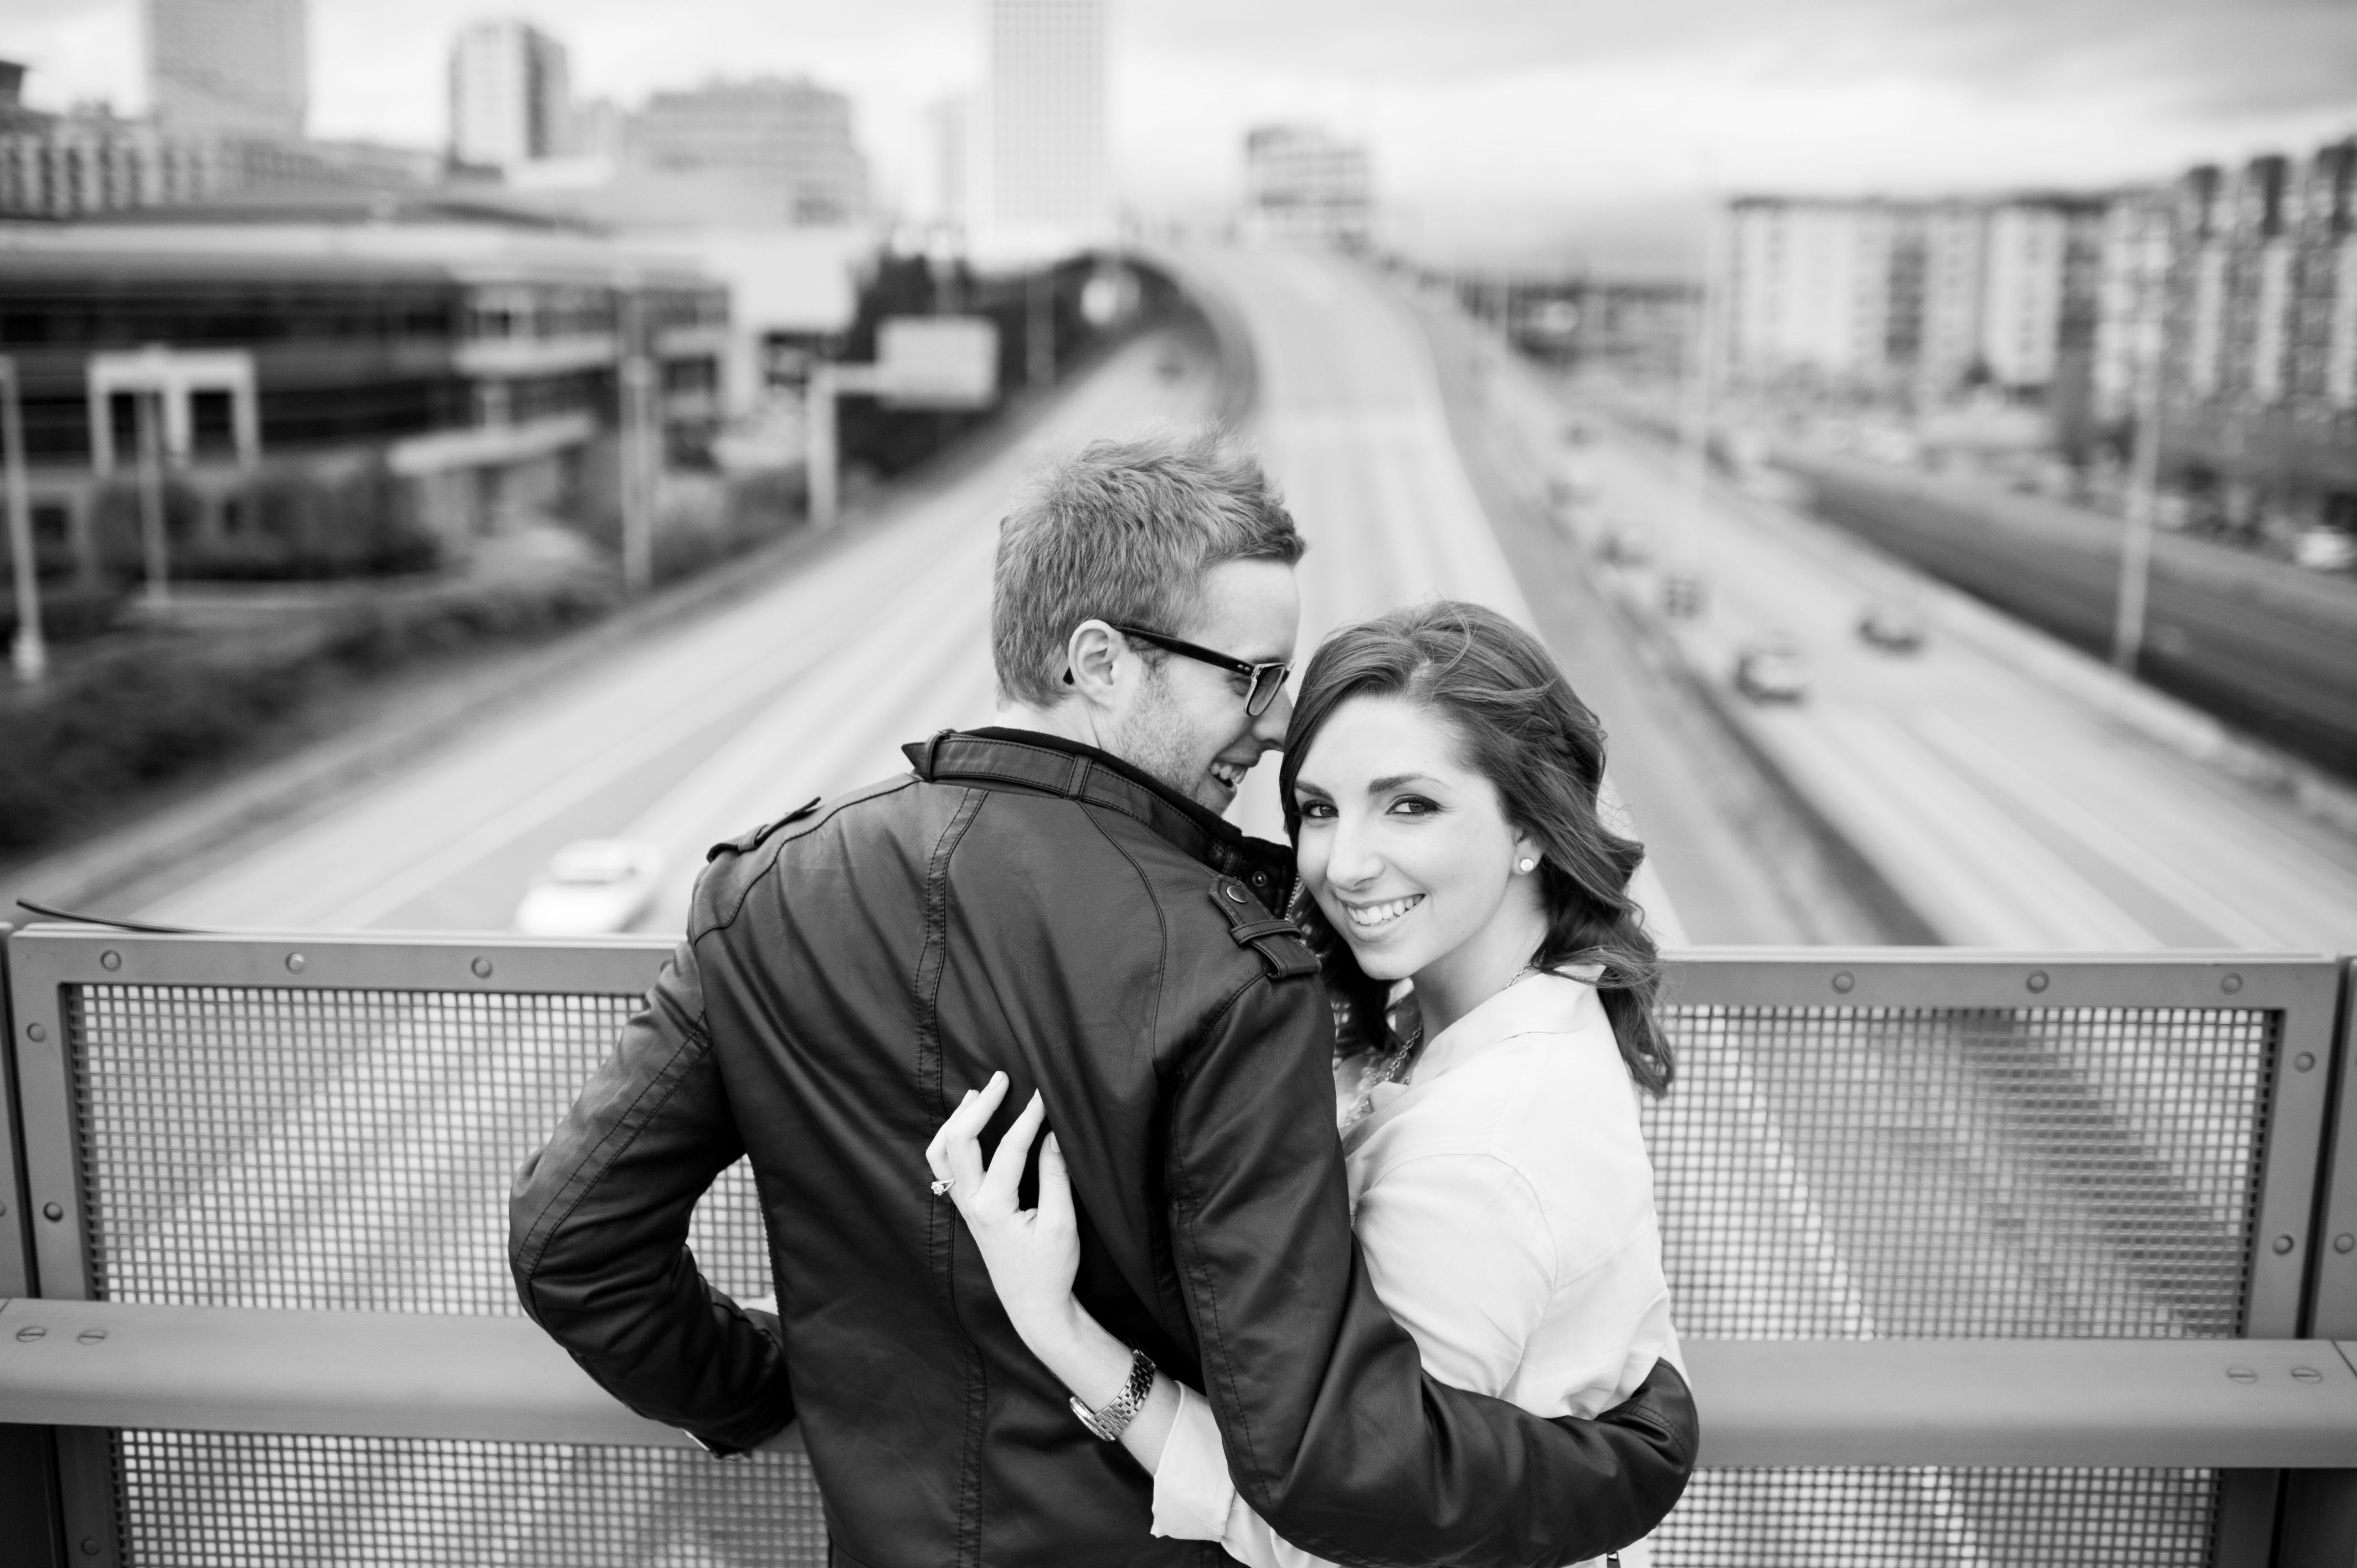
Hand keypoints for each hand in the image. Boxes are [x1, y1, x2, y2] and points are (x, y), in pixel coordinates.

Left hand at [925, 1073, 1087, 1367]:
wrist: (1033, 1306)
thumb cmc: (1050, 1269)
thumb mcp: (1062, 1224)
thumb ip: (1056, 1176)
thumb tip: (1054, 1134)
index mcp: (994, 1208)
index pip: (1010, 1149)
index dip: (1028, 1117)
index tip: (1045, 1092)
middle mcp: (971, 1204)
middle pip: (959, 1141)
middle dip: (980, 1105)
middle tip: (1003, 1078)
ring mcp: (964, 1207)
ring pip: (941, 1154)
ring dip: (956, 1120)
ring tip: (977, 1094)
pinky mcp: (967, 1210)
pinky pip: (945, 1168)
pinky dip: (951, 1140)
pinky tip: (967, 1126)